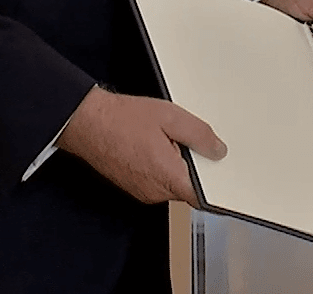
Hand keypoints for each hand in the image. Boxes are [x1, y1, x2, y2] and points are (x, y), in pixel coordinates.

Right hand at [57, 86, 224, 205]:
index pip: (203, 197)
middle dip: (193, 165)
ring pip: (172, 182)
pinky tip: (153, 144)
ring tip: (165, 137)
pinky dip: (161, 165)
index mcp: (169, 177)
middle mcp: (155, 191)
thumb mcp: (171, 117)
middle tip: (188, 139)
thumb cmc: (122, 119)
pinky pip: (157, 180)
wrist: (87, 122)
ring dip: (176, 164)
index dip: (217, 189)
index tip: (225, 180)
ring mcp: (142, 191)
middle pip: (188, 186)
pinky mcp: (133, 186)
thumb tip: (218, 150)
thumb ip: (200, 135)